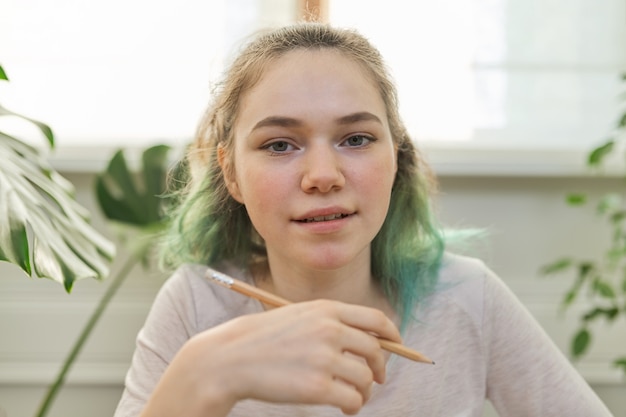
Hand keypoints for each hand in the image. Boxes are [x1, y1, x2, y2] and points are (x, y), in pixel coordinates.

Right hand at [143, 299, 400, 415]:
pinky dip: (354, 406)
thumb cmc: (263, 340)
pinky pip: (353, 399)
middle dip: (380, 368)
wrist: (229, 359)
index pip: (375, 319)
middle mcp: (329, 329)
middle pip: (376, 350)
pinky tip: (346, 408)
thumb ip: (330, 323)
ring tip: (354, 397)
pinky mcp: (317, 387)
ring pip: (365, 378)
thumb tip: (369, 340)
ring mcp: (324, 358)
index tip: (396, 346)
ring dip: (365, 391)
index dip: (392, 335)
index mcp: (326, 309)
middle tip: (375, 380)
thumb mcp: (298, 317)